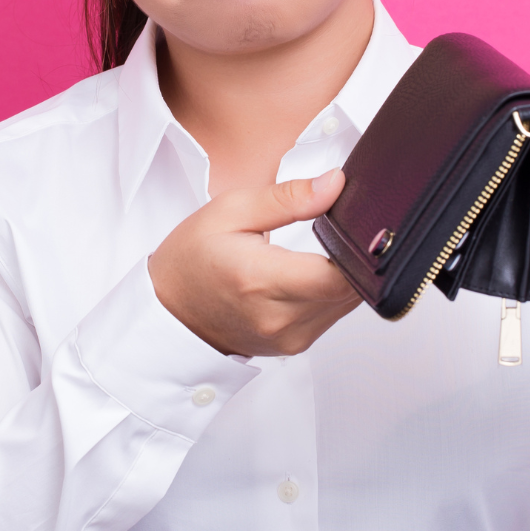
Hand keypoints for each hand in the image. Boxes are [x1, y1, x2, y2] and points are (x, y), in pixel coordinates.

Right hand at [148, 169, 360, 356]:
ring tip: (321, 249)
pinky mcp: (294, 346)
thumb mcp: (231, 211)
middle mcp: (278, 317)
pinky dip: (332, 293)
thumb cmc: (192, 258)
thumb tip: (334, 184)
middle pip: (350, 290)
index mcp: (261, 280)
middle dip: (355, 257)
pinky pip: (333, 316)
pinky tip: (311, 272)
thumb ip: (288, 198)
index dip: (360, 250)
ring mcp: (288, 338)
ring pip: (347, 305)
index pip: (339, 276)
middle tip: (342, 228)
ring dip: (345, 276)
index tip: (361, 225)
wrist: (168, 311)